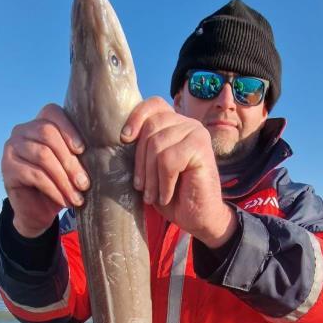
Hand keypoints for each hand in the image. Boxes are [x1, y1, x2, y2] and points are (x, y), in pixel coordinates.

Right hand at [1, 104, 89, 237]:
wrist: (36, 212)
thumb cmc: (58, 185)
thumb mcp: (70, 166)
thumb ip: (78, 152)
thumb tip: (103, 149)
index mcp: (39, 123)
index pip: (52, 112)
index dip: (68, 128)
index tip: (83, 149)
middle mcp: (21, 131)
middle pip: (48, 134)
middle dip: (70, 161)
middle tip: (85, 184)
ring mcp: (11, 148)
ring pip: (43, 156)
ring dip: (64, 179)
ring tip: (78, 197)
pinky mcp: (8, 168)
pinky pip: (35, 175)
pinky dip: (54, 189)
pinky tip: (65, 201)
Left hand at [121, 97, 237, 248]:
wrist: (199, 218)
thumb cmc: (173, 195)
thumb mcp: (151, 169)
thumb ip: (143, 148)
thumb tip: (120, 136)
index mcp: (175, 124)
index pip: (153, 105)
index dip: (136, 117)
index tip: (124, 139)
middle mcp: (188, 124)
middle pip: (150, 127)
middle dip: (141, 162)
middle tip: (142, 187)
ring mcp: (197, 133)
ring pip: (157, 145)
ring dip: (151, 177)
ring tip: (153, 195)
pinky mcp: (202, 148)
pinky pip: (169, 160)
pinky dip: (164, 183)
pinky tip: (167, 195)